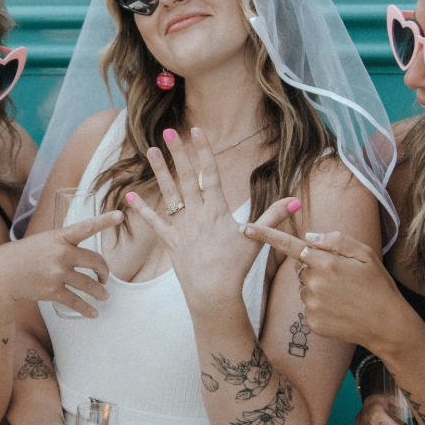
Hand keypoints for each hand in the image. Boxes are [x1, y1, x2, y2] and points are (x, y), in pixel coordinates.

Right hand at [0, 211, 125, 318]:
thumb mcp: (43, 242)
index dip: (104, 220)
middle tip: (105, 278)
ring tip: (104, 296)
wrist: (0, 274)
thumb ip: (63, 244)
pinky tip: (93, 313)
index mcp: (59, 237)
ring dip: (100, 292)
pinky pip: (77, 302)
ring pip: (90, 285)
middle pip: (96, 261)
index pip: (86, 227)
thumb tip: (82, 256)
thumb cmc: (23, 256)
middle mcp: (61, 253)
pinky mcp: (52, 291)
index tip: (119, 216)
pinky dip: (87, 309)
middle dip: (104, 272)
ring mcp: (57, 273)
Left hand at [127, 127, 299, 312]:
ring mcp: (182, 227)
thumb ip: (274, 216)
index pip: (211, 174)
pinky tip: (128, 196)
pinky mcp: (170, 241)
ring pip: (169, 193)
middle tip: (169, 131)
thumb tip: (296, 201)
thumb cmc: (237, 267)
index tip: (197, 131)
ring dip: (160, 171)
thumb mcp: (257, 239)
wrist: (214, 293)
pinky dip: (141, 209)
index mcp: (218, 210)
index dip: (204, 151)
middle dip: (179, 153)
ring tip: (151, 150)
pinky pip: (154, 222)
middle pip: (187, 177)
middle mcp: (198, 214)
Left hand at [240, 225, 402, 347]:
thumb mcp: (365, 254)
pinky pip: (308, 308)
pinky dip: (320, 307)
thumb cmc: (378, 286)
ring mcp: (311, 306)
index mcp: (326, 262)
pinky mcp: (312, 324)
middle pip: (301, 268)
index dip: (266, 235)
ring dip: (317, 288)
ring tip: (343, 296)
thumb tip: (309, 237)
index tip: (246, 228)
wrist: (388, 326)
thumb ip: (336, 240)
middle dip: (314, 267)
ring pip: (304, 288)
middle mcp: (314, 284)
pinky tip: (339, 311)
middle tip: (341, 277)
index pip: (290, 245)